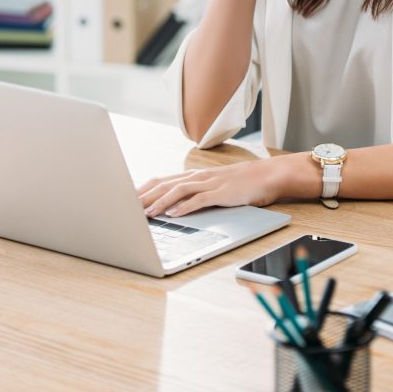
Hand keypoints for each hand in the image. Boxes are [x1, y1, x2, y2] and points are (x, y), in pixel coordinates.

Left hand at [137, 160, 284, 217]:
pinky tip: (174, 215)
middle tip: (127, 208)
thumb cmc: (240, 183)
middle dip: (145, 197)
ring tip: (146, 214)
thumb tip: (174, 206)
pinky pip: (199, 199)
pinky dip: (184, 207)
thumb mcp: (213, 186)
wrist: (266, 176)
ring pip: (178, 190)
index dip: (143, 189)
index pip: (162, 180)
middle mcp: (198, 177)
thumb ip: (195, 193)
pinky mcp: (221, 192)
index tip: (126, 200)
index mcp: (194, 175)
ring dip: (160, 202)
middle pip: (165, 184)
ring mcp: (210, 183)